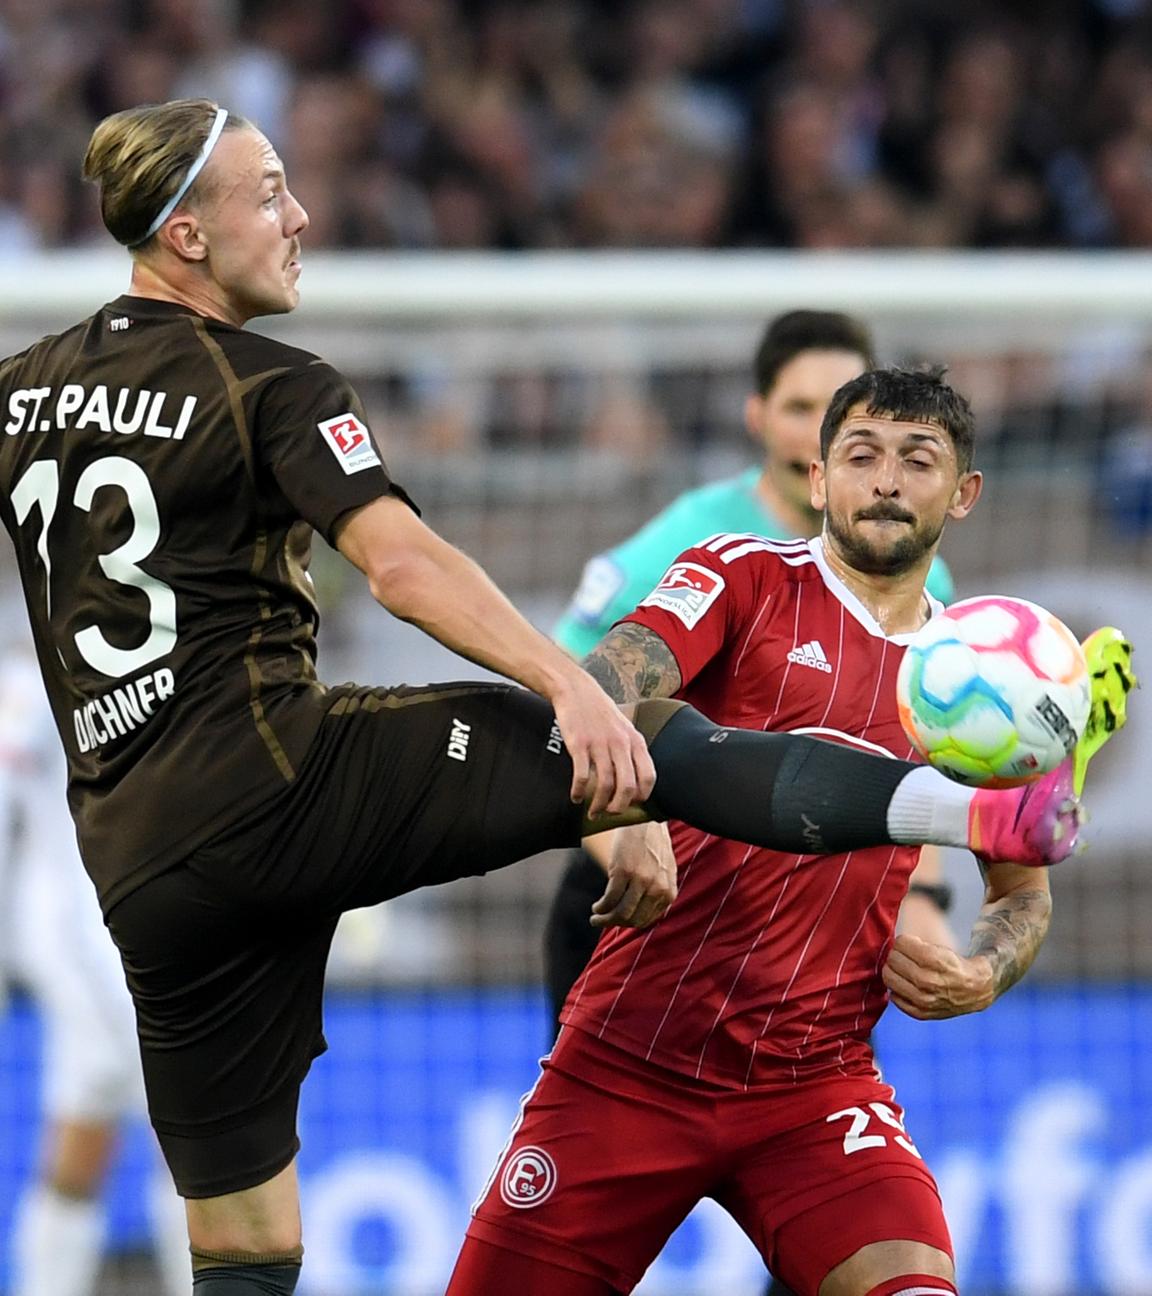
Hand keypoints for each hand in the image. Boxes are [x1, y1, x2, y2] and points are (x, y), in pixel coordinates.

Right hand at [550, 672, 656, 816]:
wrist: (576, 690)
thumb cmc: (600, 712)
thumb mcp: (624, 728)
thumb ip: (631, 750)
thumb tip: (634, 780)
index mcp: (635, 741)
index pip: (648, 776)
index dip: (642, 795)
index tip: (631, 803)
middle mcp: (621, 744)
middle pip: (628, 786)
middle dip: (619, 807)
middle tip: (610, 813)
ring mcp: (600, 744)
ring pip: (605, 785)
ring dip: (599, 804)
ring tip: (593, 811)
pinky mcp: (579, 744)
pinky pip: (582, 776)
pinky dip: (579, 791)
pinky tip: (576, 797)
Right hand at [590, 820, 677, 929]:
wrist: (644, 819)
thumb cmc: (652, 843)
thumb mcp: (663, 871)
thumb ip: (657, 891)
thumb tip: (641, 914)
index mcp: (668, 891)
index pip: (647, 919)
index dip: (630, 923)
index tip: (618, 921)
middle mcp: (657, 888)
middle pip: (633, 919)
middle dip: (615, 924)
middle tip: (602, 922)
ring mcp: (640, 880)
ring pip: (620, 913)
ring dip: (605, 919)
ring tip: (596, 917)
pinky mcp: (623, 871)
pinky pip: (610, 899)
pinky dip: (601, 907)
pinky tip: (597, 906)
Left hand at [882, 934, 993, 1018]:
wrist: (976, 991)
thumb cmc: (955, 967)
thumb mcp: (941, 949)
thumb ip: (916, 944)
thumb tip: (894, 944)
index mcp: (936, 961)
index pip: (902, 943)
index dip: (902, 941)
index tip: (906, 943)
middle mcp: (928, 981)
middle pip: (893, 960)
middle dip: (896, 954)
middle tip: (902, 956)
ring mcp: (923, 1000)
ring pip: (889, 978)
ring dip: (892, 970)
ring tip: (901, 970)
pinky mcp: (920, 1013)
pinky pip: (893, 997)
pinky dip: (896, 990)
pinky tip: (905, 985)